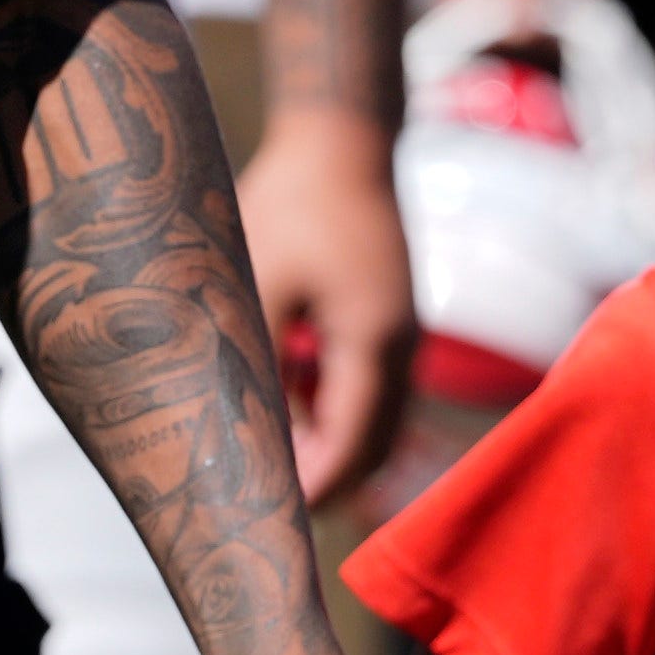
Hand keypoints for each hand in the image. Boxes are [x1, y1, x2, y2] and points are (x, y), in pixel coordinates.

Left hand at [233, 103, 413, 505]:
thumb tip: (252, 430)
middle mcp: (400, 347)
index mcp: (373, 344)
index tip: (273, 517)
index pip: (352, 444)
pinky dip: (334, 403)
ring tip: (267, 449)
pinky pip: (370, 382)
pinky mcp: (390, 314)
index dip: (315, 487)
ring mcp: (402, 331)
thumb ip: (260, 359)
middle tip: (267, 498)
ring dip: (329, 439)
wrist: (343, 137)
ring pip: (374, 415)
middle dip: (327, 476)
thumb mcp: (260, 284)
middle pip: (373, 441)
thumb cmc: (293, 203)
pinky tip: (284, 390)